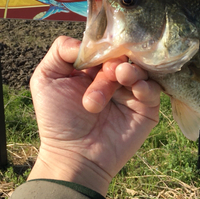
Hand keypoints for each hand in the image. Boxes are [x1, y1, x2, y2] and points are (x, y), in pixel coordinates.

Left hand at [27, 36, 160, 195]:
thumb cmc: (58, 120)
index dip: (104, 46)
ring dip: (130, 71)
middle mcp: (114, 77)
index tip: (99, 54)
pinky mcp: (147, 108)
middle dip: (114, 62)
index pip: (106, 45)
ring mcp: (131, 92)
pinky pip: (154, 89)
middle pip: (124, 55)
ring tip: (119, 78)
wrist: (75, 157)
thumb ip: (61, 50)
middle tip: (109, 73)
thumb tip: (87, 41)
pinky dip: (146, 85)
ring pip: (140, 69)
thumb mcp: (45, 79)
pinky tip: (136, 88)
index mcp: (93, 69)